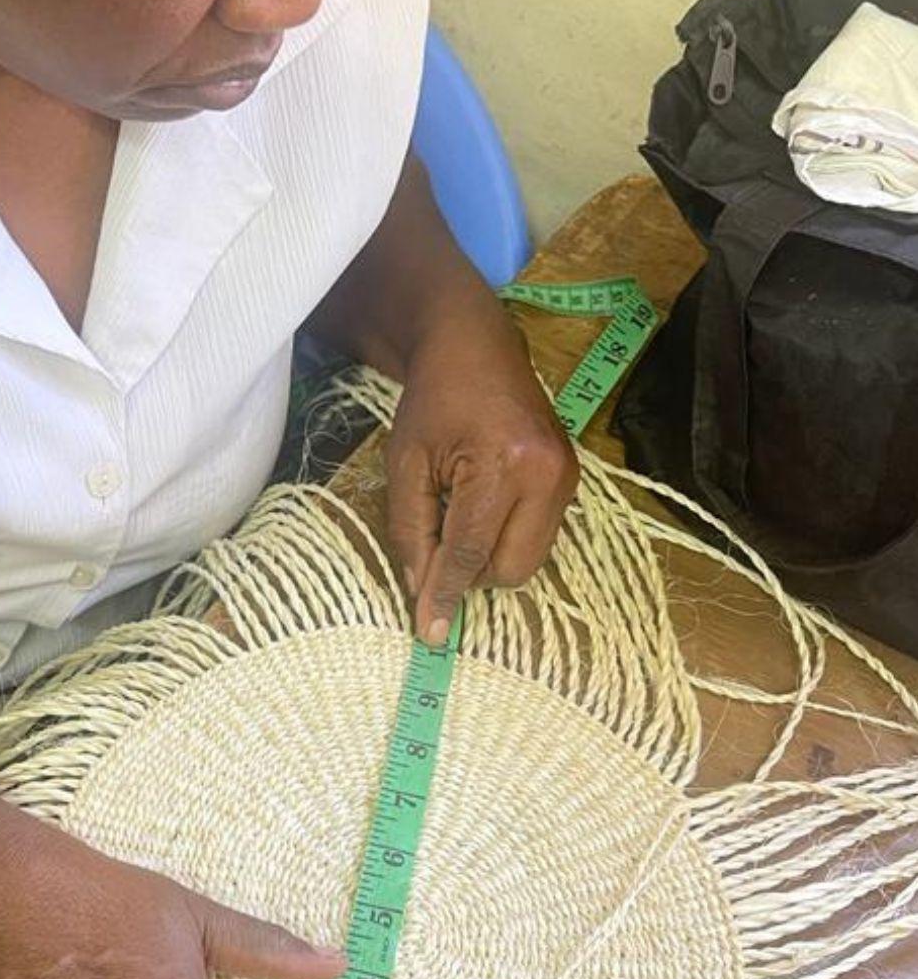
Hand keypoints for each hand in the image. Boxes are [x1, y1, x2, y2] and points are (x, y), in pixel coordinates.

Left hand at [386, 310, 576, 643]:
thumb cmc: (432, 401)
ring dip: (490, 559)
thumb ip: (411, 531)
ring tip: (459, 518)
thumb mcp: (406, 464)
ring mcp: (567, 476)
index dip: (446, 594)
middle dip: (472, 576)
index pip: (471, 552)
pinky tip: (482, 508)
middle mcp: (546, 474)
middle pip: (511, 568)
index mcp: (502, 465)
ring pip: (530, 559)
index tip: (429, 631)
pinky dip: (507, 538)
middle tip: (438, 549)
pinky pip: (540, 535)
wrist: (475, 347)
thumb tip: (423, 593)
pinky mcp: (573, 477)